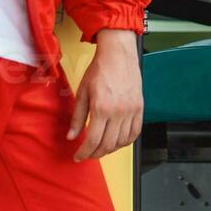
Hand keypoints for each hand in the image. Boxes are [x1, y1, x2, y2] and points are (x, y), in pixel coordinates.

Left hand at [68, 29, 142, 159]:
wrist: (118, 54)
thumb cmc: (100, 70)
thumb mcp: (82, 93)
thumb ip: (78, 117)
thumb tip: (71, 136)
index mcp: (101, 108)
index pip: (93, 140)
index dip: (84, 152)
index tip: (79, 156)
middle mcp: (118, 112)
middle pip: (108, 144)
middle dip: (96, 154)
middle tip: (88, 155)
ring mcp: (131, 111)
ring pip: (122, 141)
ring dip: (110, 149)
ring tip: (101, 149)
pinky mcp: (139, 108)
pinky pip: (135, 132)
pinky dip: (126, 141)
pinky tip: (118, 141)